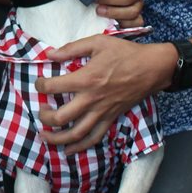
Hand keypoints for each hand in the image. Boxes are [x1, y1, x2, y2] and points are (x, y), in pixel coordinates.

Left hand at [34, 34, 166, 153]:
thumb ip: (72, 48)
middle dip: (45, 117)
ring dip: (57, 138)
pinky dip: (80, 146)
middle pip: (61, 117)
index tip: (39, 83)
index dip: (40, 85)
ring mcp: (102, 112)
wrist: (152, 68)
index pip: (54, 87)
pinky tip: (68, 150)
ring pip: (76, 133)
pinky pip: (95, 137)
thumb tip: (50, 54)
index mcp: (86, 79)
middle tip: (40, 111)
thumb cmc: (125, 53)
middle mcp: (92, 99)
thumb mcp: (98, 42)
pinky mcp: (111, 118)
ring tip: (44, 136)